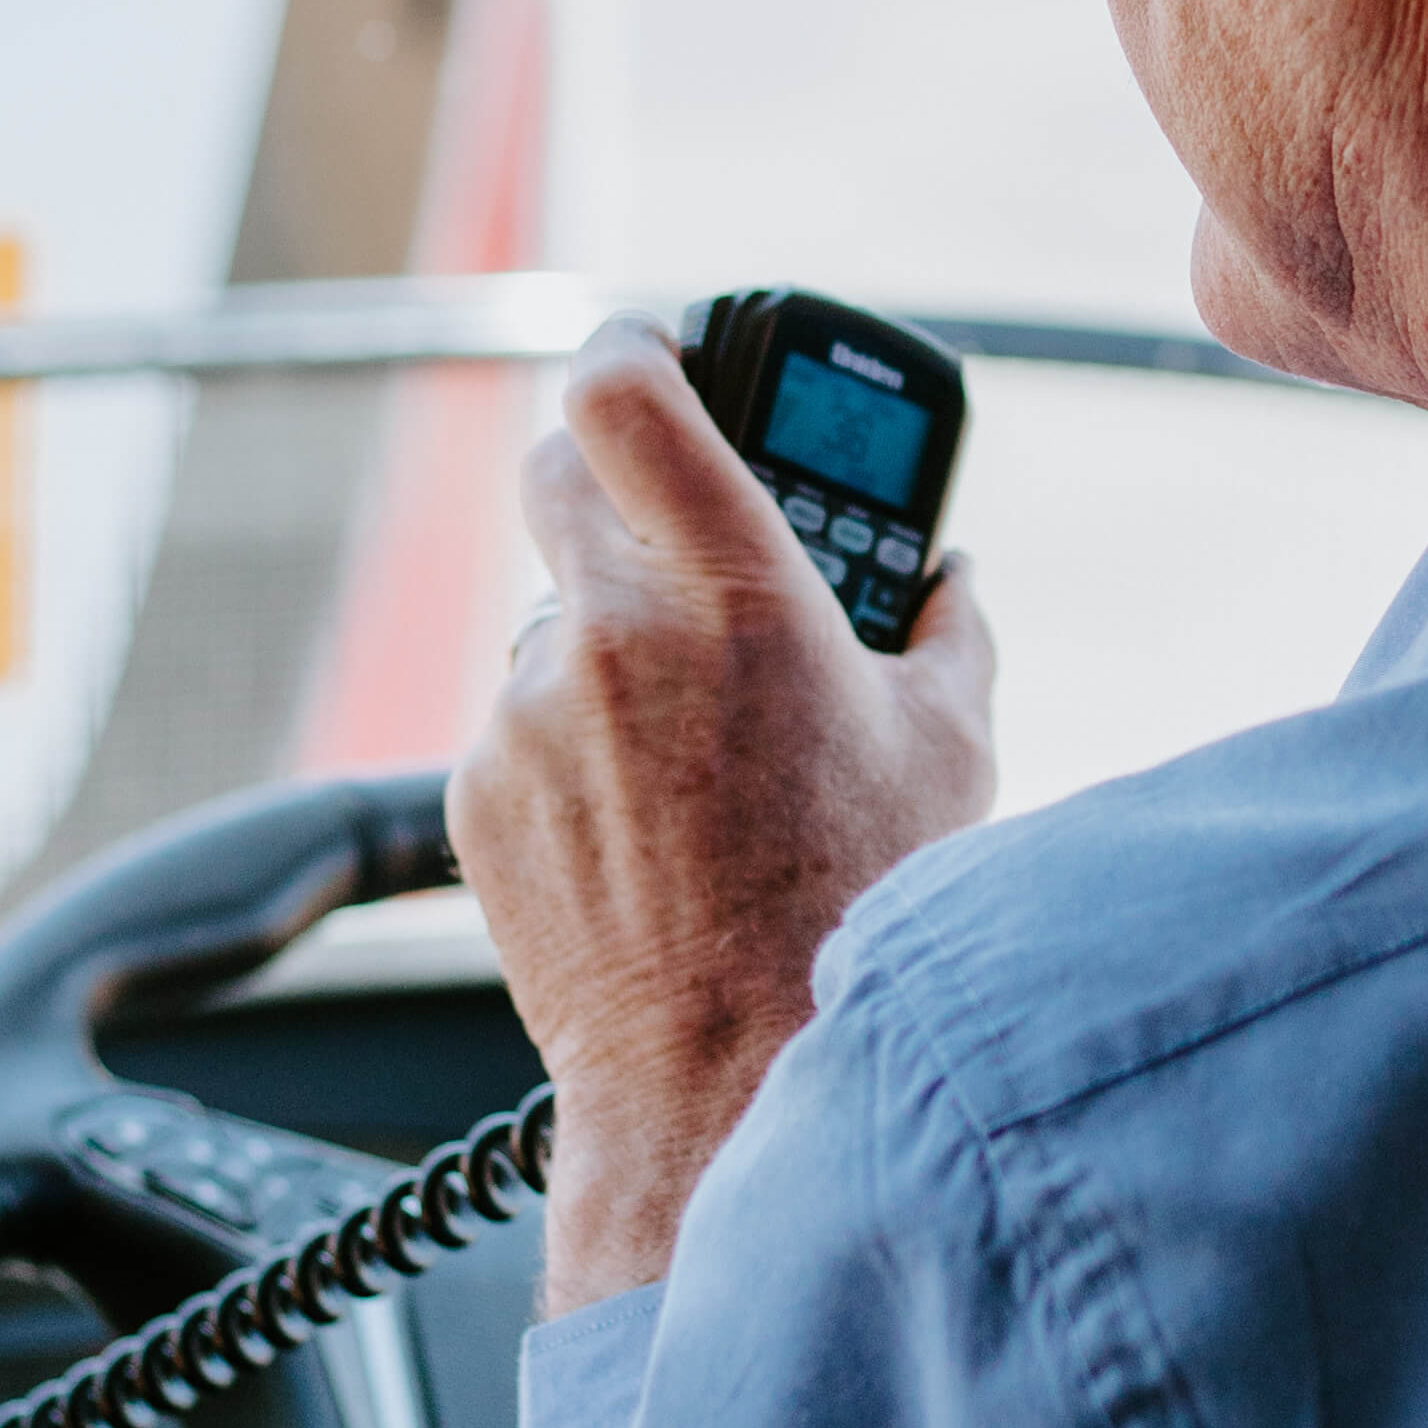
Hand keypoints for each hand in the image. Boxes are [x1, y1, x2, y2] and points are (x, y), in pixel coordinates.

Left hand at [447, 319, 995, 1312]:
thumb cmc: (852, 917)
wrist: (729, 1082)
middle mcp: (612, 634)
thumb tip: (946, 582)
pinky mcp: (477, 795)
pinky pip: (520, 722)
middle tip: (668, 524)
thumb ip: (948, 634)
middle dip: (610, 482)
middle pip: (559, 469)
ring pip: (548, 613)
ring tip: (691, 745)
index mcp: (735, 593)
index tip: (648, 347)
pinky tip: (646, 824)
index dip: (629, 344)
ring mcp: (528, 715)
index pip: (625, 387)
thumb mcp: (950, 753)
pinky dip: (573, 745)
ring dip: (604, 642)